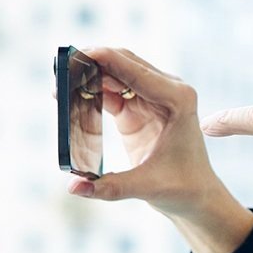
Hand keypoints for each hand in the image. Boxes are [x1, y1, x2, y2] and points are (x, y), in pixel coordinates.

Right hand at [65, 47, 252, 252]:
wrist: (195, 194)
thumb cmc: (181, 188)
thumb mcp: (146, 187)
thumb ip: (109, 187)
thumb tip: (73, 187)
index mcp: (178, 99)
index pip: (135, 70)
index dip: (103, 59)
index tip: (72, 57)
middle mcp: (169, 90)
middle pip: (122, 62)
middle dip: (89, 63)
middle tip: (57, 73)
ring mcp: (153, 96)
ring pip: (113, 72)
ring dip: (86, 75)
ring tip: (57, 88)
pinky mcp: (139, 106)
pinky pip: (109, 89)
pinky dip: (89, 90)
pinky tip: (68, 98)